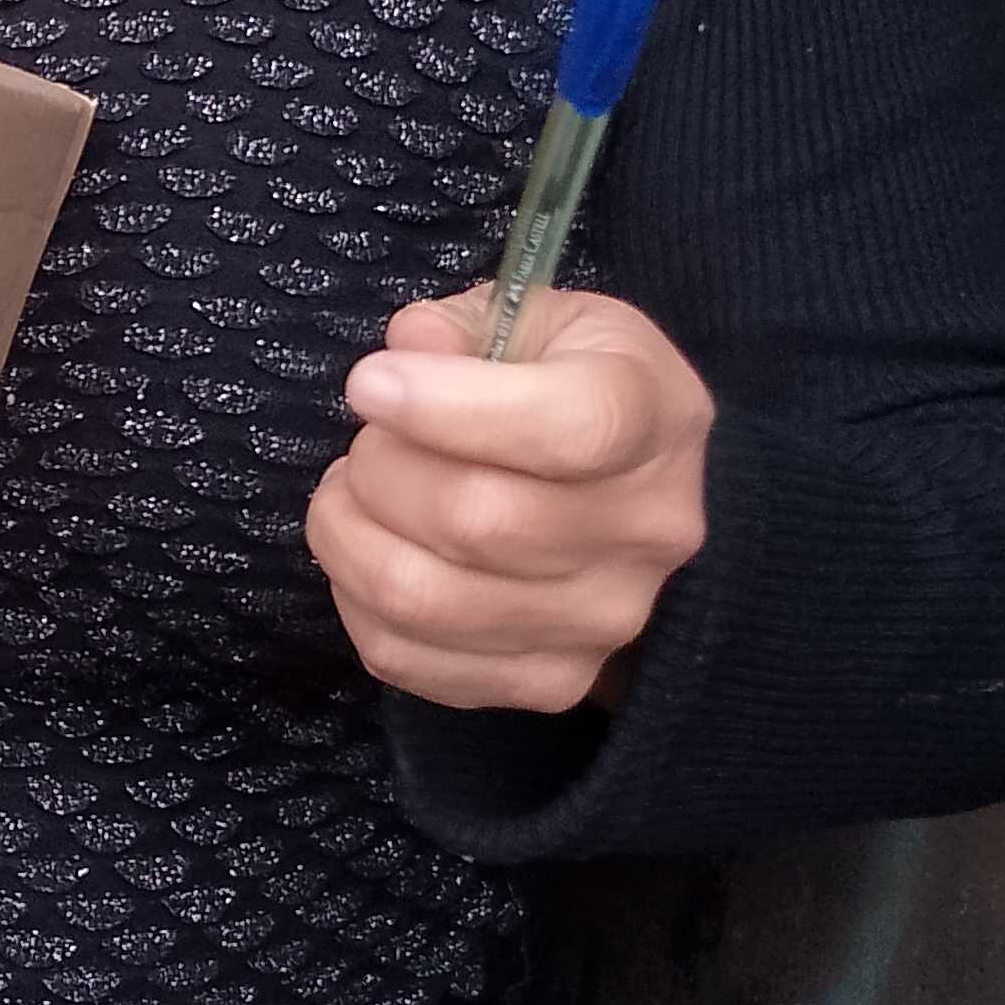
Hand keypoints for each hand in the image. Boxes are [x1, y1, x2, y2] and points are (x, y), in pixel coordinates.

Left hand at [304, 283, 712, 714]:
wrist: (637, 498)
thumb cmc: (573, 391)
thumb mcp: (544, 323)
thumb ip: (469, 324)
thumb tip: (411, 346)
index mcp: (654, 417)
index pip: (568, 429)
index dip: (446, 407)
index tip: (371, 384)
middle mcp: (647, 529)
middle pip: (476, 519)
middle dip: (380, 469)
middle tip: (366, 442)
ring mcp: (603, 620)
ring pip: (427, 599)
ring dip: (350, 537)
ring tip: (351, 495)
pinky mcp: (550, 681)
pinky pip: (407, 657)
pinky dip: (355, 602)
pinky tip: (369, 553)